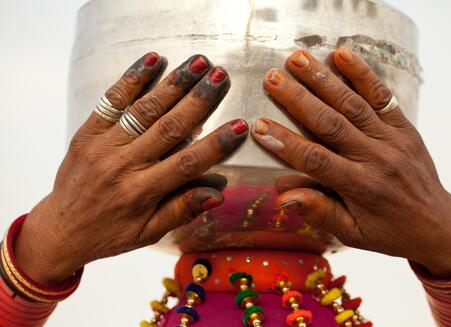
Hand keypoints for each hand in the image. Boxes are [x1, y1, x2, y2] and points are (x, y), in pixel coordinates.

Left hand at [14, 53, 247, 284]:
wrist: (61, 229)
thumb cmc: (109, 233)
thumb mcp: (148, 232)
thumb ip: (182, 210)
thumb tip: (218, 194)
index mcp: (141, 193)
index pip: (187, 164)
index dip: (216, 144)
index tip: (240, 125)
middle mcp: (123, 166)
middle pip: (168, 128)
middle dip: (198, 100)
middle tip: (220, 77)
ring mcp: (103, 146)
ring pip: (143, 110)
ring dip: (172, 84)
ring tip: (197, 63)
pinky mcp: (87, 132)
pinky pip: (111, 101)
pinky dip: (132, 79)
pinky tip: (152, 60)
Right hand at [252, 48, 450, 275]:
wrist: (436, 224)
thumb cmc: (389, 232)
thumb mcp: (353, 234)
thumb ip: (320, 212)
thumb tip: (283, 197)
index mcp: (361, 188)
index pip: (316, 160)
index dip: (285, 142)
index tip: (260, 125)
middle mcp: (377, 158)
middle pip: (331, 124)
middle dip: (298, 99)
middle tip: (272, 79)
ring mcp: (393, 139)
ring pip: (353, 104)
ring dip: (323, 79)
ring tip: (298, 60)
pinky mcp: (405, 127)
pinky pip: (382, 97)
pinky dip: (362, 74)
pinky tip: (342, 55)